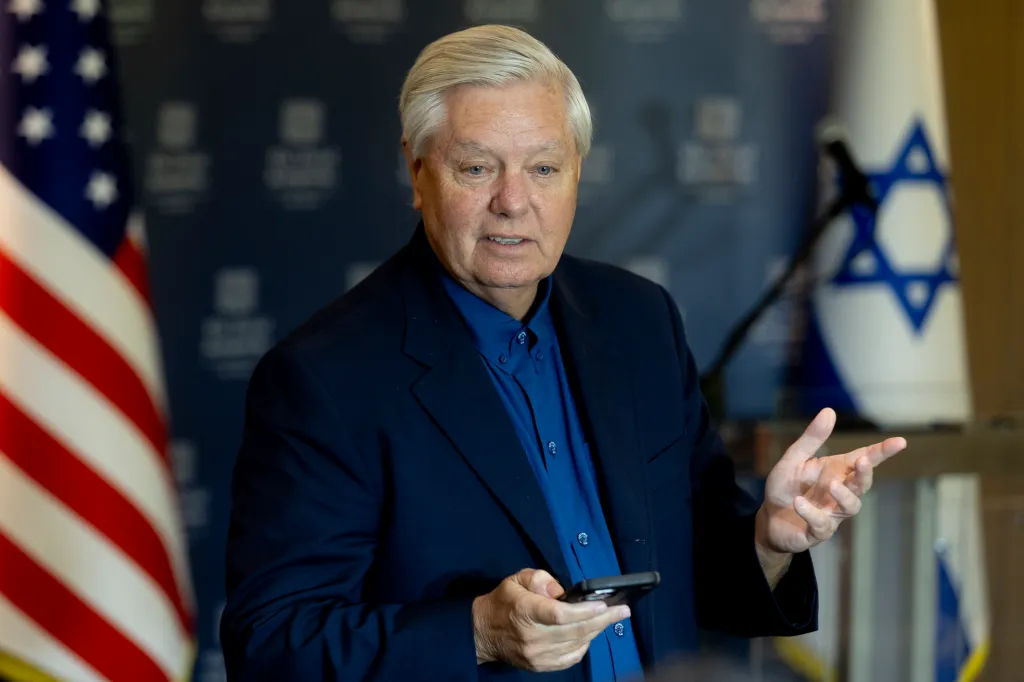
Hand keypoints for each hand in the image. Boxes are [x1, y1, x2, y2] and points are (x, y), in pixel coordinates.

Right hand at [472, 568, 630, 671]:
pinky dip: (585, 645)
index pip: (560, 614)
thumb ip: (539, 579)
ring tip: (610, 619)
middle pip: (575, 630)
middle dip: (603, 620)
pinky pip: (571, 657)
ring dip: (597, 631)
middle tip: (623, 611)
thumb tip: (561, 591)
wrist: (484, 633)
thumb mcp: (516, 579)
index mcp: (525, 611)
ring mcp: (537, 655)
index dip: (585, 611)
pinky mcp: (540, 665)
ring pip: (577, 644)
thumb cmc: (504, 602)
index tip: (604, 604)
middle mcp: (532, 636)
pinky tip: (592, 634)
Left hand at [757, 407, 906, 555]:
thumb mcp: (794, 459)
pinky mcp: (817, 531)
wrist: (768, 518)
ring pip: (851, 507)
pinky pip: (821, 524)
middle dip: (865, 473)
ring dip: (844, 495)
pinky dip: (811, 513)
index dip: (882, 452)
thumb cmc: (786, 487)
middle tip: (863, 461)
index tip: (900, 442)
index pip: (864, 459)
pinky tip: (799, 502)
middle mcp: (839, 491)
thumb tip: (829, 410)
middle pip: (862, 484)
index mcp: (836, 471)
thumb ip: (812, 438)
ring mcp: (832, 512)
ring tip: (833, 484)